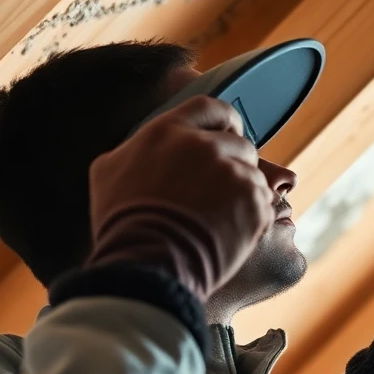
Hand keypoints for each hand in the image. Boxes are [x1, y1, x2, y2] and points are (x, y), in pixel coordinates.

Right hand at [87, 96, 273, 299]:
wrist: (147, 266)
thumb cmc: (123, 226)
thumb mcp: (109, 173)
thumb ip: (136, 149)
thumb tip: (146, 147)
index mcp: (167, 132)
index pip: (210, 108)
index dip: (224, 122)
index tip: (228, 134)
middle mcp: (205, 146)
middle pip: (239, 143)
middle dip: (234, 164)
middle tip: (218, 193)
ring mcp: (233, 172)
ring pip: (254, 174)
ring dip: (243, 193)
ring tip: (219, 219)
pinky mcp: (254, 201)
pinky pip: (264, 202)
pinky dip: (253, 217)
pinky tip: (230, 232)